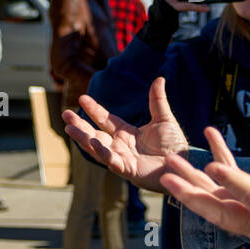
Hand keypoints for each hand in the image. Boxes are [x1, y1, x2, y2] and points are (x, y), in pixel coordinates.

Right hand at [62, 77, 189, 190]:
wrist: (184, 164)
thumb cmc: (174, 145)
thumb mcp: (164, 119)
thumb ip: (157, 101)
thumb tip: (159, 78)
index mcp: (127, 133)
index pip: (106, 119)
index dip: (94, 109)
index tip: (82, 97)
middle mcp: (120, 145)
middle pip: (95, 133)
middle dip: (80, 124)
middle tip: (65, 114)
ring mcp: (122, 158)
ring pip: (97, 147)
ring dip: (83, 138)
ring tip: (69, 128)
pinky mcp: (127, 170)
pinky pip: (111, 161)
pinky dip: (102, 152)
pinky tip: (93, 142)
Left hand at [159, 113, 249, 248]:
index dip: (234, 182)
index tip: (213, 166)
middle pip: (219, 211)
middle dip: (192, 194)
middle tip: (168, 176)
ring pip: (215, 202)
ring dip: (192, 183)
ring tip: (170, 162)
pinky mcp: (247, 209)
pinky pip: (225, 189)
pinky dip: (217, 165)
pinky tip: (209, 135)